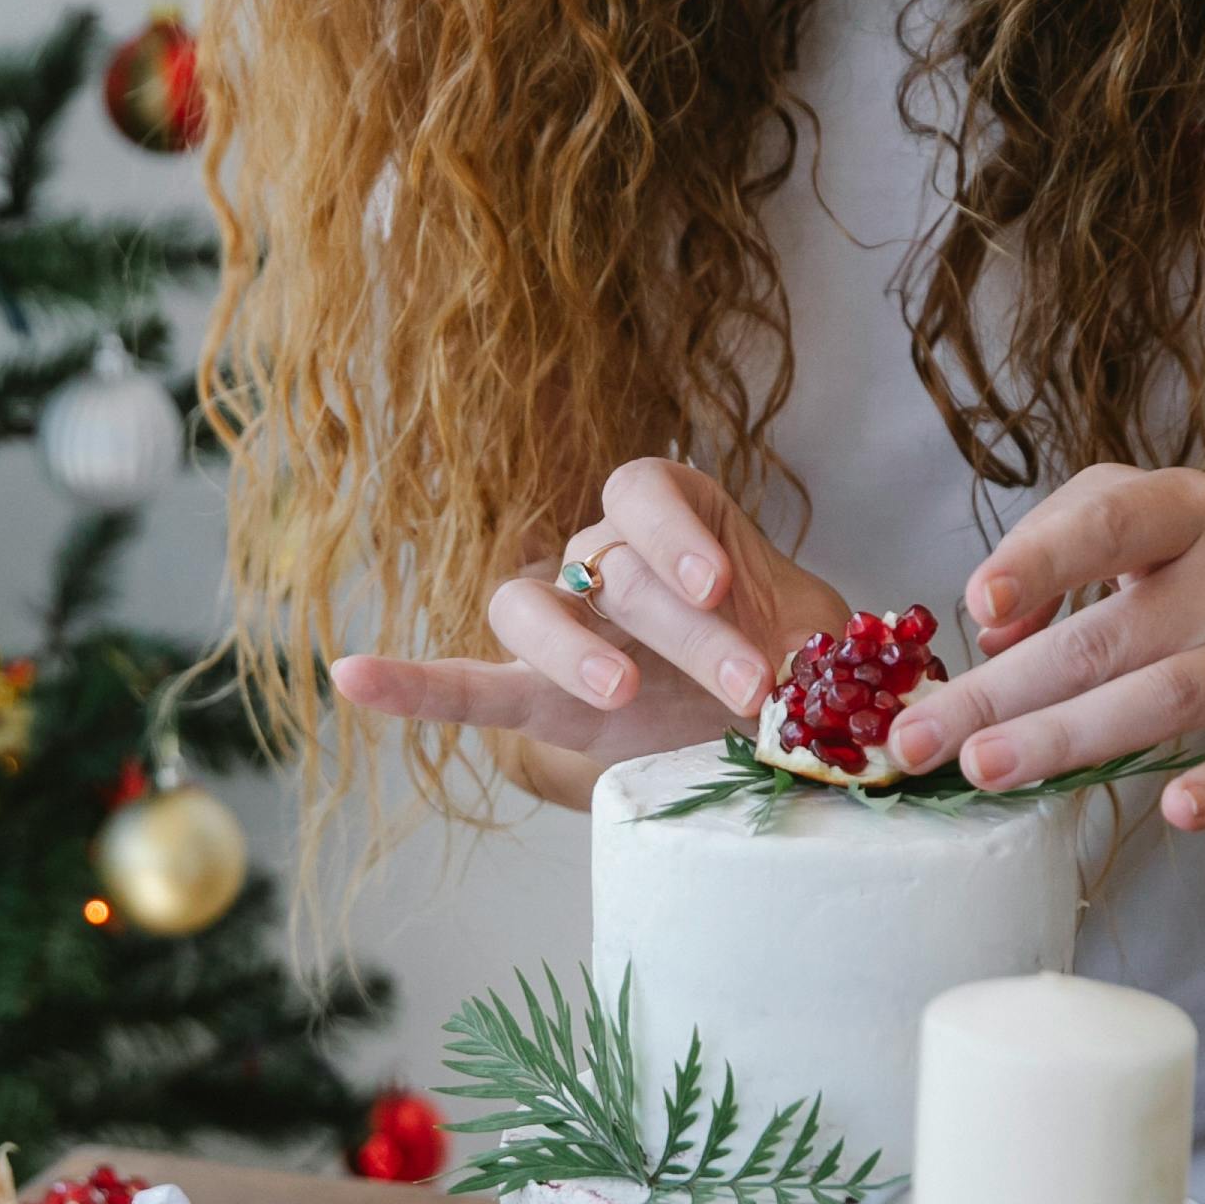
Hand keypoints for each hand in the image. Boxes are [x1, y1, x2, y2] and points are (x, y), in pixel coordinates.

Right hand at [333, 460, 845, 810]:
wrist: (769, 711)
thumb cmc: (793, 654)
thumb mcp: (823, 635)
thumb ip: (829, 646)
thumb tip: (853, 676)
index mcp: (668, 512)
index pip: (644, 492)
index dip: (674, 533)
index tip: (720, 583)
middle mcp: (600, 551)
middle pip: (609, 565)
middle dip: (680, 625)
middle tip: (752, 684)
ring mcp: (559, 620)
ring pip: (530, 609)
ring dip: (571, 648)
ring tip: (616, 690)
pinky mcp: (532, 692)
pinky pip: (464, 683)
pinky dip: (411, 685)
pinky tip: (351, 676)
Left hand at [884, 466, 1204, 832]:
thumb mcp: (1152, 525)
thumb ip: (1059, 549)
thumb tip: (995, 633)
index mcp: (1187, 512)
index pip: (1109, 522)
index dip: (1041, 558)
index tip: (979, 603)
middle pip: (1108, 637)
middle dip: (1005, 691)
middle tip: (920, 740)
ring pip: (1166, 698)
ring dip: (1069, 738)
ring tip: (986, 769)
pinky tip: (1174, 811)